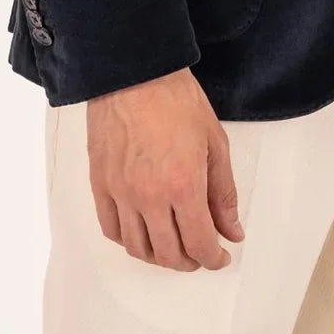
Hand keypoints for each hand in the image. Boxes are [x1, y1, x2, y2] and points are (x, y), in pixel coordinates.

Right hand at [84, 66, 244, 269]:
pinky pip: (111, 229)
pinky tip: (142, 233)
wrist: (135, 73)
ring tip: (172, 246)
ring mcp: (121, 192)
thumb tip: (232, 231)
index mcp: (184, 185)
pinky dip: (129, 241)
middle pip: (168, 253)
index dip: (212, 258)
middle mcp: (150, 196)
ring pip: (138, 248)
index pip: (199, 244)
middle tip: (199, 252)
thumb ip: (223, 192)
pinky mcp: (100, 184)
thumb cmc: (176, 99)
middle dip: (189, 261)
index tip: (219, 257)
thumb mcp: (215, 142)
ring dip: (159, 257)